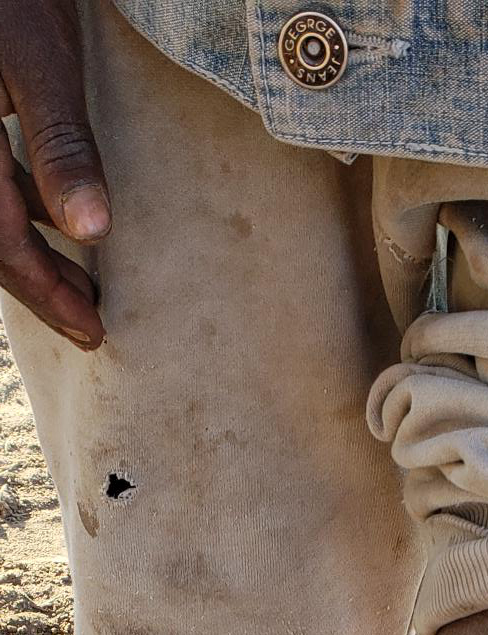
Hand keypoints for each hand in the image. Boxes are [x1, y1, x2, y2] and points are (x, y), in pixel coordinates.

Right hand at [0, 0, 109, 348]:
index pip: (0, 240)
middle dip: (40, 287)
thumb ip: (62, 146)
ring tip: (83, 288)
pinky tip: (57, 223)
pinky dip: (22, 210)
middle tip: (89, 327)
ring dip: (34, 253)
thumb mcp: (42, 64)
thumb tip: (92, 231)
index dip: (46, 291)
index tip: (90, 329)